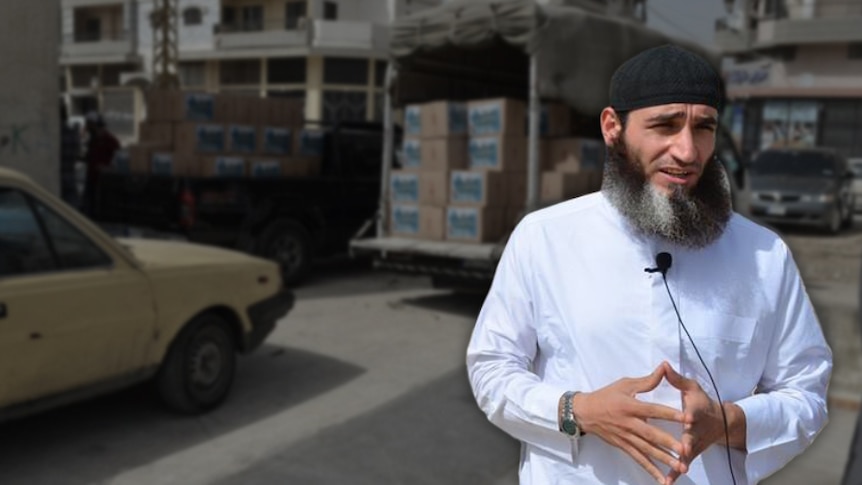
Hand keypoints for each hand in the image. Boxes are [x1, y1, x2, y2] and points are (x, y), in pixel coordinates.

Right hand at [573, 364, 689, 483]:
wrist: (584, 412)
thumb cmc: (606, 395)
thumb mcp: (625, 384)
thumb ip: (647, 381)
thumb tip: (664, 368)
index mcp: (630, 406)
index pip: (653, 410)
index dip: (670, 414)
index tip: (687, 418)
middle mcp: (628, 423)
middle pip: (651, 434)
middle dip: (669, 443)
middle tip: (686, 449)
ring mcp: (625, 437)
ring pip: (647, 450)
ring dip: (664, 459)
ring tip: (680, 466)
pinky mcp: (623, 446)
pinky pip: (638, 459)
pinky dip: (650, 469)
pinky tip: (662, 478)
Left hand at [662, 363, 727, 483]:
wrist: (720, 422)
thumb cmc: (702, 402)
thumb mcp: (691, 388)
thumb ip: (675, 379)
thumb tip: (663, 364)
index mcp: (695, 412)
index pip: (694, 413)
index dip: (691, 415)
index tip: (690, 418)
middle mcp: (695, 431)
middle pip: (690, 438)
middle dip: (686, 444)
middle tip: (683, 451)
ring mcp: (693, 444)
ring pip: (685, 455)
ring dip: (678, 464)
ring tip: (671, 475)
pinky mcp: (689, 454)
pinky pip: (680, 464)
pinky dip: (674, 474)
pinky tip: (665, 483)